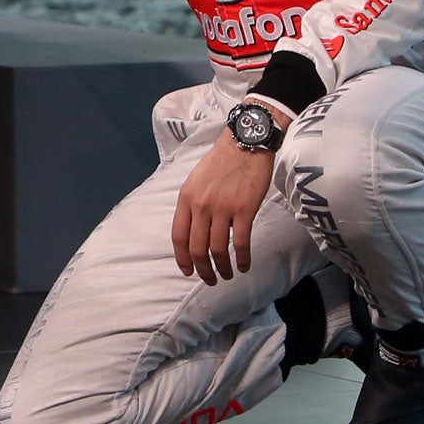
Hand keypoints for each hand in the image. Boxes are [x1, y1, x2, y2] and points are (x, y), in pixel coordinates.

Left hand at [171, 133, 282, 283]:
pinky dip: (243, 259)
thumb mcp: (196, 181)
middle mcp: (201, 205)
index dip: (182, 258)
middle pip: (197, 248)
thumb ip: (193, 205)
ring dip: (222, 268)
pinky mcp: (244, 209)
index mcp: (186, 198)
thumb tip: (195, 231)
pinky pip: (241, 242)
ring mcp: (222, 208)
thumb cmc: (221, 162)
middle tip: (210, 280)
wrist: (244, 144)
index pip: (178, 237)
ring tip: (228, 275)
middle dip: (202, 270)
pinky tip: (244, 266)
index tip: (188, 271)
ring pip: (218, 249)